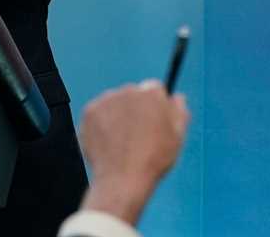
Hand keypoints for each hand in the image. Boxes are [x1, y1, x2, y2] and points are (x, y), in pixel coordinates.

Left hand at [77, 80, 189, 225]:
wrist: (122, 179)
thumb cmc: (153, 160)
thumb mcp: (178, 137)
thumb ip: (179, 111)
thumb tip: (176, 97)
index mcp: (152, 94)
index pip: (154, 89)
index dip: (154, 106)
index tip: (151, 122)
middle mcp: (128, 90)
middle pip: (133, 94)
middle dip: (135, 109)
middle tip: (137, 136)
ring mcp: (107, 100)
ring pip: (114, 103)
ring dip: (118, 116)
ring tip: (122, 143)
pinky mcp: (90, 111)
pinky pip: (98, 114)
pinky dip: (101, 125)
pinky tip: (108, 143)